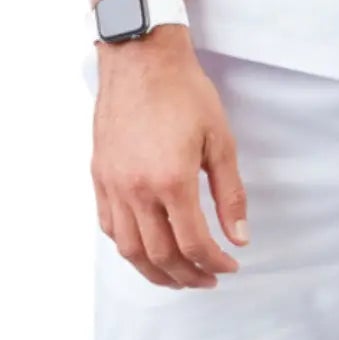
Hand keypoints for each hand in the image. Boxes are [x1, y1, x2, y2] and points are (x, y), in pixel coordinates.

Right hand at [91, 27, 247, 288]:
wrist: (141, 60)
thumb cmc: (184, 92)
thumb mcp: (220, 140)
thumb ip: (230, 193)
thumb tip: (239, 236)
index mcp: (171, 181)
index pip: (193, 242)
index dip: (214, 261)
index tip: (230, 265)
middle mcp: (136, 190)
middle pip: (160, 255)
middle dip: (187, 275)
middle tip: (208, 279)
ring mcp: (113, 186)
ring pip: (130, 250)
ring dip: (155, 271)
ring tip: (178, 277)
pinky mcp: (99, 177)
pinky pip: (110, 227)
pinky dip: (129, 247)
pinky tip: (146, 249)